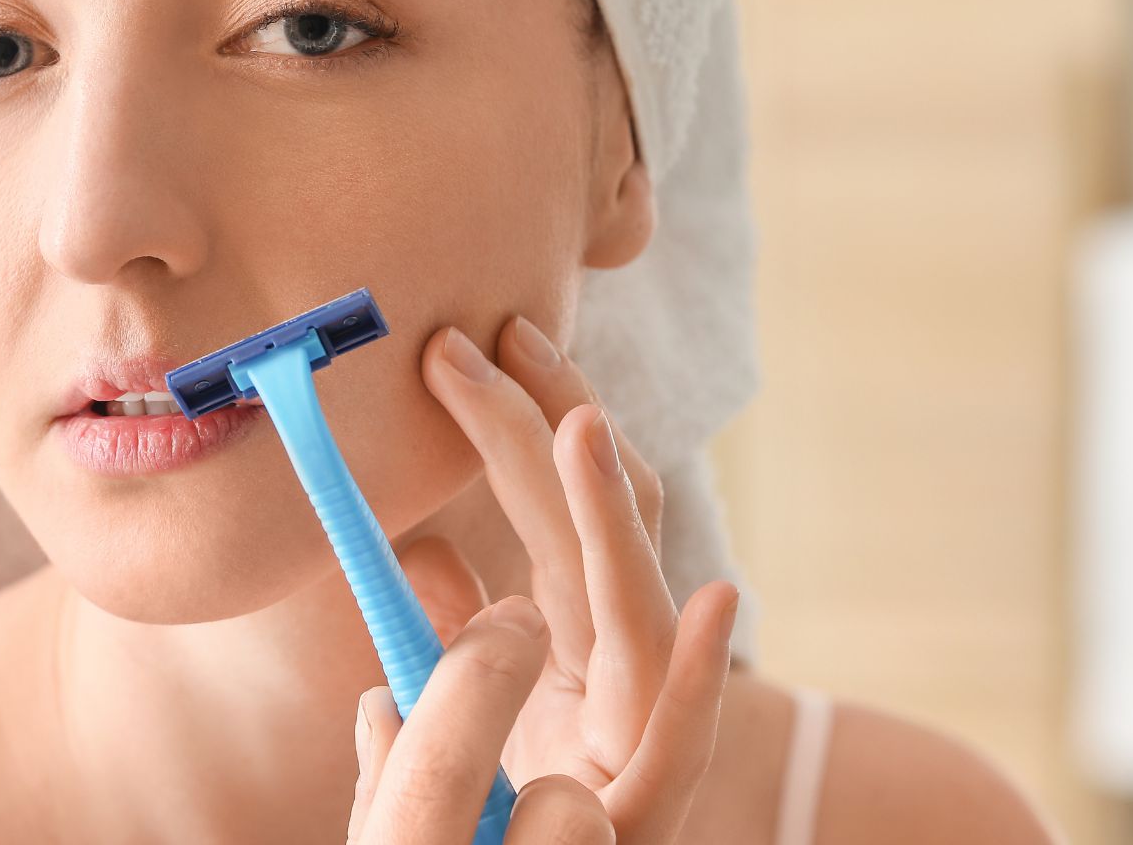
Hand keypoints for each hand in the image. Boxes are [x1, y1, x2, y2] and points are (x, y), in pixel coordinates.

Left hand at [346, 316, 739, 842]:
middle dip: (550, 428)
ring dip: (608, 515)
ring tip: (578, 424)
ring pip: (632, 610)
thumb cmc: (500, 809)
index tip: (462, 350)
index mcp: (578, 638)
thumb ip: (450, 637)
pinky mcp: (649, 809)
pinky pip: (674, 747)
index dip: (515, 427)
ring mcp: (645, 731)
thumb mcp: (459, 710)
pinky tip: (715, 604)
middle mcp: (625, 668)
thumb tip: (417, 555)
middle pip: (598, 531)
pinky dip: (699, 682)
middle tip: (488, 335)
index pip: (551, 511)